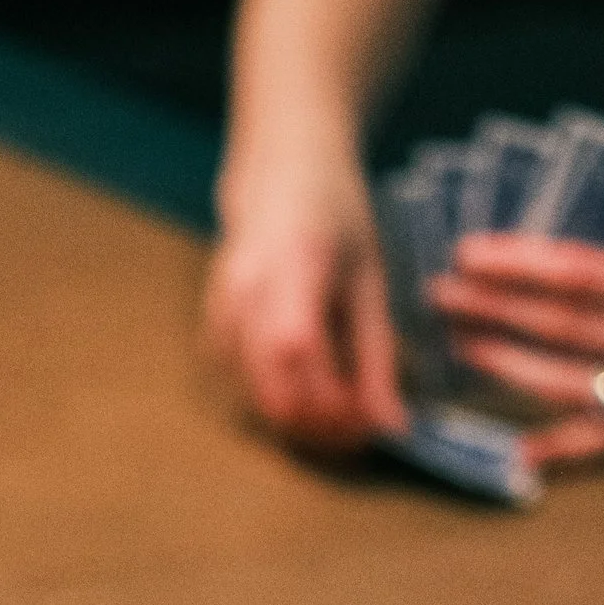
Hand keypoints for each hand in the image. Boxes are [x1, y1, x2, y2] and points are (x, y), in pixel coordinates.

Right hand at [203, 142, 407, 452]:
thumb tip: (391, 424)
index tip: (370, 419)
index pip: (298, 349)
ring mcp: (221, 311)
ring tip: (342, 409)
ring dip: (302, 421)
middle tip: (360, 428)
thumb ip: (377, 356)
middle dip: (321, 427)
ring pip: (255, 401)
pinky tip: (312, 386)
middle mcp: (245, 290)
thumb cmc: (335, 218)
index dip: (332, 401)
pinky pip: (244, 388)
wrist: (281, 176)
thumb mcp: (371, 280)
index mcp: (293, 264)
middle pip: (271, 391)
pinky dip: (281, 401)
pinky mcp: (212, 329)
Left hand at [430, 236, 603, 458]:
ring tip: (460, 345)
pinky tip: (514, 450)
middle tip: (440, 293)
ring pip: (574, 383)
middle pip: (568, 324)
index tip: (470, 253)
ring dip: (508, 365)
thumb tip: (549, 270)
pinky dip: (559, 449)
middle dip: (497, 308)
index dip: (521, 265)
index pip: (586, 273)